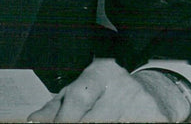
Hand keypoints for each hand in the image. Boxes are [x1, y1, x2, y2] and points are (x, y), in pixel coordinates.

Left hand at [28, 58, 184, 122]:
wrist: (155, 92)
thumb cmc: (107, 93)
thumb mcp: (81, 92)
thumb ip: (55, 108)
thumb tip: (33, 121)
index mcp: (100, 72)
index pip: (79, 96)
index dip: (65, 117)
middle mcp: (122, 83)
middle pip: (94, 118)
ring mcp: (141, 101)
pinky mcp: (156, 116)